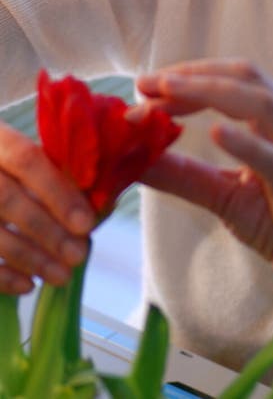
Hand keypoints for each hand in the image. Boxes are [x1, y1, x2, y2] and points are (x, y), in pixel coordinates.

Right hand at [0, 121, 94, 293]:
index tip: (86, 223)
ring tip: (62, 275)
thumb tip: (94, 209)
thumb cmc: (10, 167)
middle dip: (48, 231)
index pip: (27, 160)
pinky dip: (1, 276)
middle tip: (78, 255)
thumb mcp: (24, 156)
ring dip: (30, 257)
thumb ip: (54, 173)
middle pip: (9, 200)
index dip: (58, 193)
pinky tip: (28, 285)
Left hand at [136, 58, 272, 304]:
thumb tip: (134, 160)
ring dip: (210, 93)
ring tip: (168, 94)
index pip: (233, 79)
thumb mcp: (225, 195)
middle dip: (193, 75)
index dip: (189, 75)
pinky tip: (214, 134)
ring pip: (261, 103)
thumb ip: (185, 173)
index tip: (146, 86)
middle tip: (148, 84)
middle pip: (245, 76)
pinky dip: (245, 143)